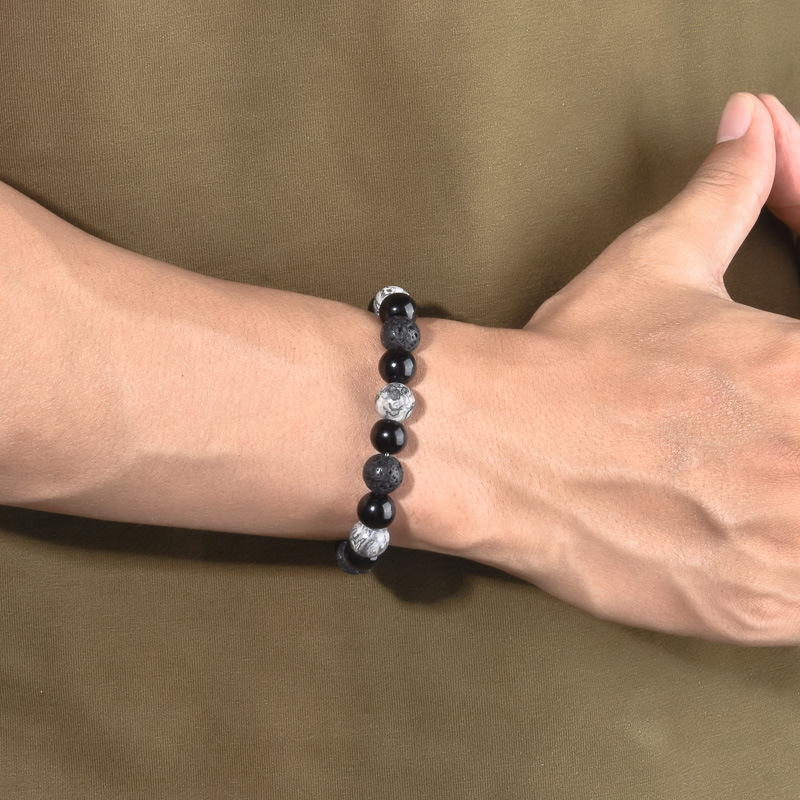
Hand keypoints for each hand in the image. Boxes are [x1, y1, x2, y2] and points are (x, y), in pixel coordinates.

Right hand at [416, 93, 799, 645]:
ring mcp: (792, 543)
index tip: (780, 413)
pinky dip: (782, 582)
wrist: (496, 444)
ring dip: (792, 519)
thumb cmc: (574, 358)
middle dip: (794, 451)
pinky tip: (736, 546)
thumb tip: (749, 126)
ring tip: (744, 498)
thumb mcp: (658, 261)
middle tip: (750, 454)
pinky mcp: (757, 609)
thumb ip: (729, 196)